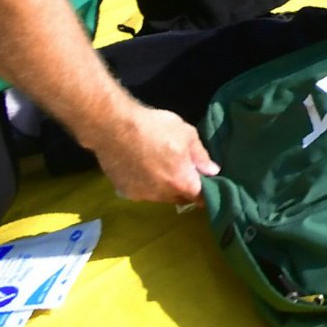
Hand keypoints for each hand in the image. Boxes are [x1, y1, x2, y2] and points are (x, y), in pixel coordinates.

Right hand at [90, 104, 219, 205]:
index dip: (206, 193)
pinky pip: (142, 191)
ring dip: (165, 186)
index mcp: (181, 182)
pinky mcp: (125, 192)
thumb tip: (212, 171)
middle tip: (184, 171)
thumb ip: (201, 156)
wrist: (114, 128)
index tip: (209, 186)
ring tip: (161, 166)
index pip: (200, 198)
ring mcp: (141, 195)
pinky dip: (146, 184)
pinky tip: (142, 167)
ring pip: (160, 196)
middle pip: (180, 197)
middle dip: (185, 188)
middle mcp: (162, 195)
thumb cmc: (156, 127)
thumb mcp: (186, 134)